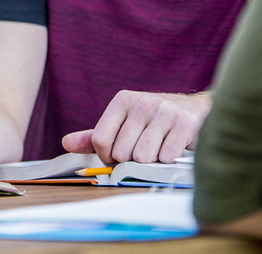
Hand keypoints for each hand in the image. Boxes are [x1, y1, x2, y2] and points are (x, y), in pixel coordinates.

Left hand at [61, 90, 210, 163]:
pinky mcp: (186, 124)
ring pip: (143, 157)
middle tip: (144, 150)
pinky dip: (168, 160)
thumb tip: (65, 143)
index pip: (100, 140)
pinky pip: (166, 157)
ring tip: (159, 147)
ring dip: (151, 161)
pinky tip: (173, 148)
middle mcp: (142, 102)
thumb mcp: (123, 124)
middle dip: (131, 160)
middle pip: (122, 153)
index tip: (118, 155)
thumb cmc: (153, 122)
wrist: (196, 110)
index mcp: (122, 100)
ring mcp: (165, 111)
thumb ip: (95, 136)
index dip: (107, 156)